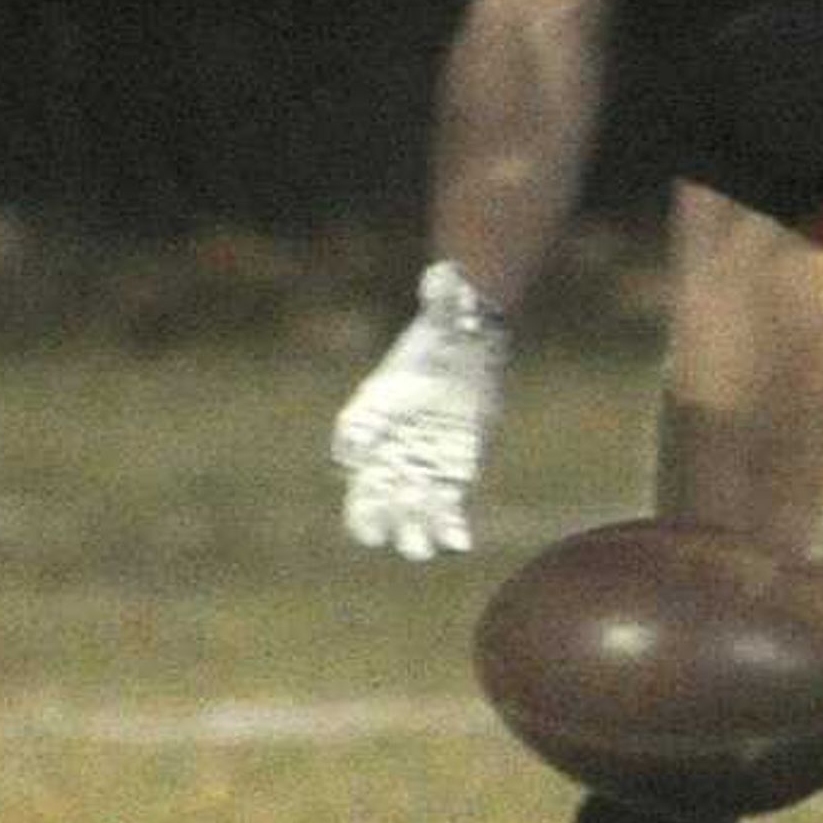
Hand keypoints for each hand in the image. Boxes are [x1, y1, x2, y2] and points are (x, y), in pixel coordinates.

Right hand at [330, 261, 510, 558]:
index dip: (355, 449)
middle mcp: (390, 443)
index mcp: (377, 406)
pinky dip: (449, 528)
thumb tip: (446, 272)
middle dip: (371, 512)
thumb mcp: (448, 315)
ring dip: (409, 529)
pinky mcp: (449, 476)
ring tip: (418, 549)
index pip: (354, 435)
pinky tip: (460, 544)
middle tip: (375, 535)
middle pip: (369, 485)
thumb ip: (444, 301)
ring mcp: (417, 464)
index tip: (355, 462)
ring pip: (404, 506)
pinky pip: (444, 509)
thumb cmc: (447, 334)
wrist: (468, 351)